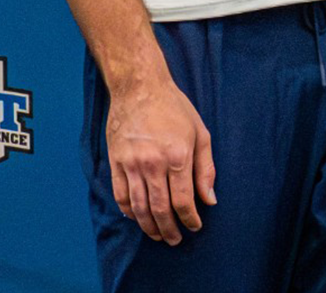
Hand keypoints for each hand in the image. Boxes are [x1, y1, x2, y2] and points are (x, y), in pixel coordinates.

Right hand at [107, 77, 216, 242]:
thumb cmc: (174, 108)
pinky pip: (120, 195)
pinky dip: (128, 211)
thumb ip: (206, 169)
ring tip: (157, 235)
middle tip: (174, 240)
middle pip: (160, 209)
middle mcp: (153, 163)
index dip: (190, 219)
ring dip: (148, 226)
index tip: (194, 226)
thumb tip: (209, 200)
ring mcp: (131, 163)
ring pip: (138, 207)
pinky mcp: (116, 161)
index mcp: (178, 156)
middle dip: (169, 230)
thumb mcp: (200, 133)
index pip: (183, 201)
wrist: (139, 87)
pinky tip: (136, 217)